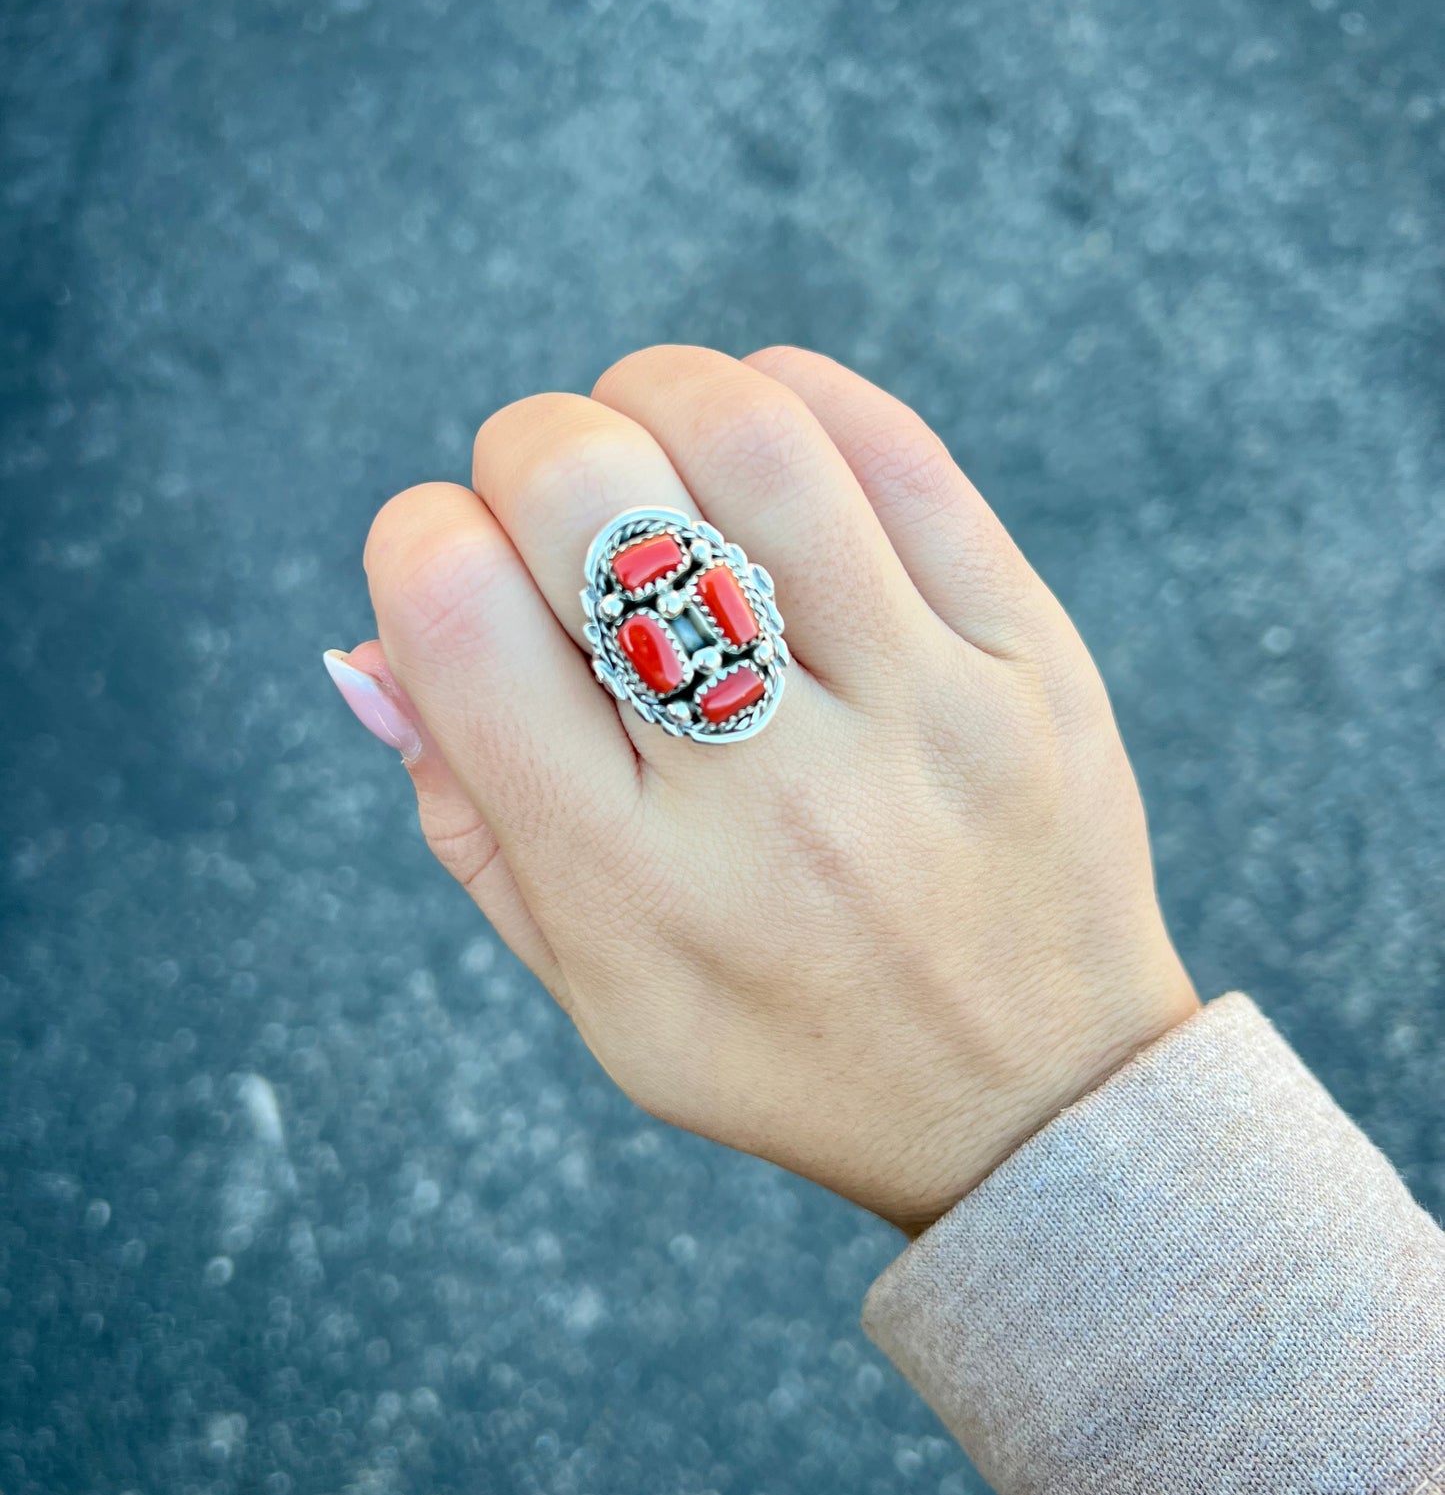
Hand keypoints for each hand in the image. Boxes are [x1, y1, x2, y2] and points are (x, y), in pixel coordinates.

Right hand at [343, 346, 1197, 1234]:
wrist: (1034, 1101)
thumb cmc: (785, 1040)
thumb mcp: (597, 990)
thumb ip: (471, 823)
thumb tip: (374, 643)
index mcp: (627, 882)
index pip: (455, 614)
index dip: (417, 539)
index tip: (456, 564)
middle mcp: (768, 791)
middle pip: (588, 491)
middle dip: (527, 448)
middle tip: (557, 501)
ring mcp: (917, 712)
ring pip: (750, 437)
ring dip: (660, 393)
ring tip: (656, 444)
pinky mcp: (1027, 659)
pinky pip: (903, 455)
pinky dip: (798, 396)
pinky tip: (767, 445)